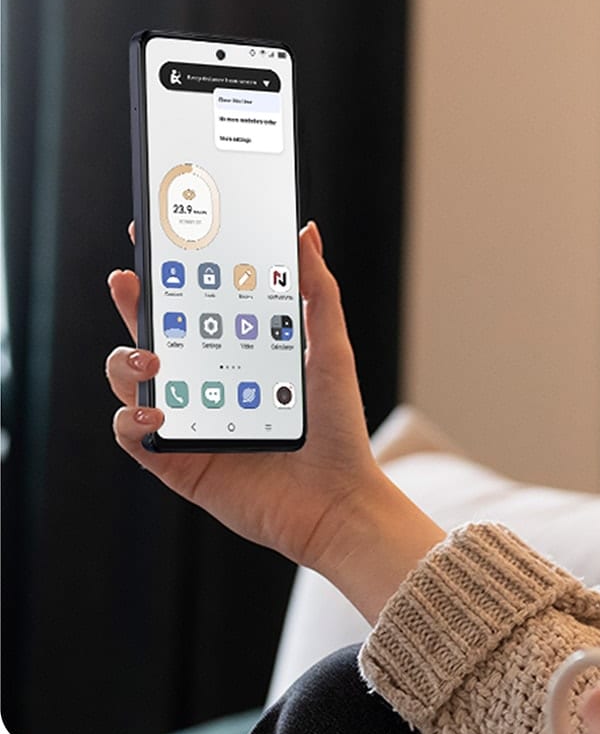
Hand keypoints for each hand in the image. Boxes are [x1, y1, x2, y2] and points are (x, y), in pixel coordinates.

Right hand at [105, 220, 443, 621]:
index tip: (154, 234)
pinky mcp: (175, 462)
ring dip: (126, 361)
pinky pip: (131, 435)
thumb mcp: (331, 352)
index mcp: (235, 354)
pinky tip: (155, 413)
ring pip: (128, 380)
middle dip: (132, 304)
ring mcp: (185, 421)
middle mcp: (203, 383)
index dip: (167, 272)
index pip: (191, 305)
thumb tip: (304, 232)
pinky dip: (131, 419)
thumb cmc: (338, 429)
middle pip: (150, 334)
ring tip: (153, 359)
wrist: (338, 501)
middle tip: (128, 279)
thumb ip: (317, 293)